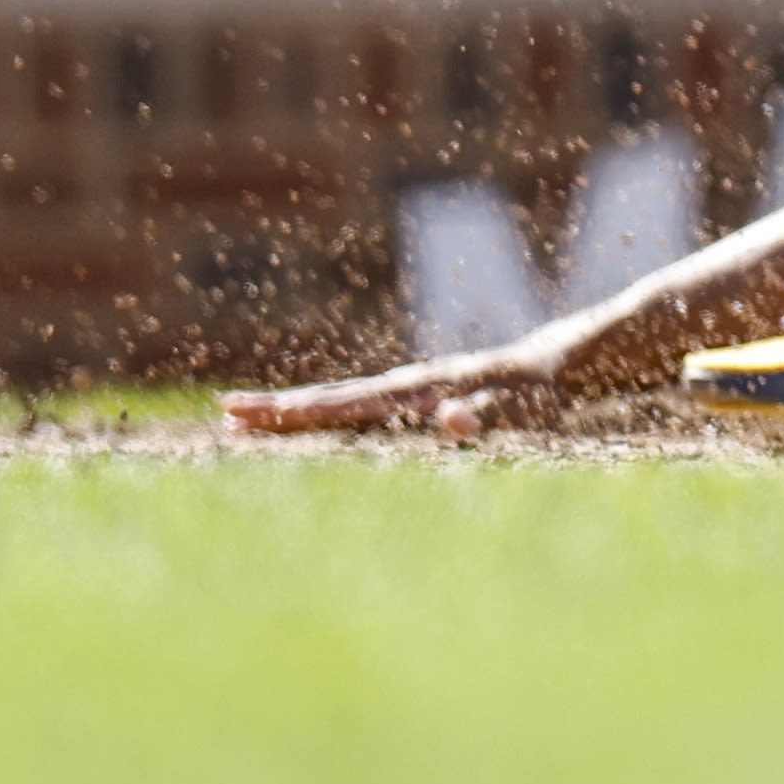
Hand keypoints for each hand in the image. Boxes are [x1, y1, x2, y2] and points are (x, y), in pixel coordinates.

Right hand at [219, 344, 570, 437]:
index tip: (246, 415)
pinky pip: (363, 404)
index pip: (344, 405)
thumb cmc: (540, 395)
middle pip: (332, 397)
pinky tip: (312, 419)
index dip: (295, 413)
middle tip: (224, 413)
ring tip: (252, 414)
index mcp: (418, 390)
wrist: (559, 362)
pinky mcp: (421, 393)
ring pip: (344, 398)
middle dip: (278, 408)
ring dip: (298, 407)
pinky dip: (329, 410)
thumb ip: (484, 417)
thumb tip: (450, 421)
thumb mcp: (517, 410)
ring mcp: (412, 387)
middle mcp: (407, 384)